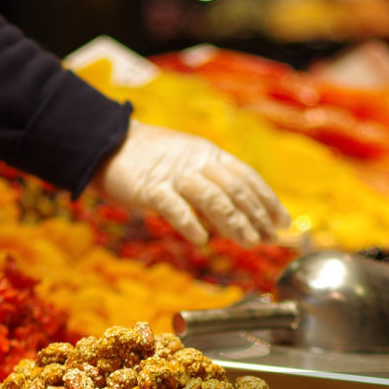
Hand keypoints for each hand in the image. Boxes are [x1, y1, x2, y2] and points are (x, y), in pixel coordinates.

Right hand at [93, 118, 290, 244]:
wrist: (106, 145)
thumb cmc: (148, 162)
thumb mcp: (186, 167)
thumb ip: (209, 190)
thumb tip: (233, 222)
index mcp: (208, 154)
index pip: (247, 176)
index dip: (267, 200)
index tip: (282, 221)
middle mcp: (196, 161)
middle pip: (235, 189)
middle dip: (256, 216)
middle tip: (268, 239)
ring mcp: (174, 174)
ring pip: (213, 198)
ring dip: (234, 223)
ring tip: (248, 243)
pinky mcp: (151, 188)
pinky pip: (176, 207)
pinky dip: (192, 224)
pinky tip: (203, 240)